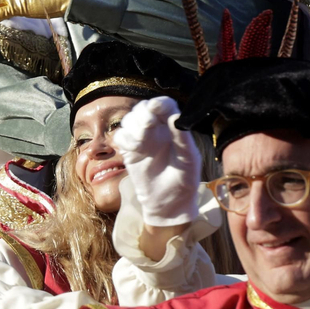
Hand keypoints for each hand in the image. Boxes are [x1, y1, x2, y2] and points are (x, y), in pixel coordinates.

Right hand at [115, 97, 201, 226]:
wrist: (169, 204)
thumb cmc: (184, 181)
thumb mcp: (189, 161)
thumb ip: (183, 139)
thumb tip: (175, 118)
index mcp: (173, 128)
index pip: (165, 106)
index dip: (159, 103)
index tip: (156, 107)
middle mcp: (157, 130)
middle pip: (143, 108)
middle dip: (143, 114)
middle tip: (149, 125)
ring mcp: (141, 140)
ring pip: (130, 120)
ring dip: (133, 126)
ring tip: (142, 142)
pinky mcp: (129, 151)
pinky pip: (120, 136)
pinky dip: (124, 138)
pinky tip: (133, 148)